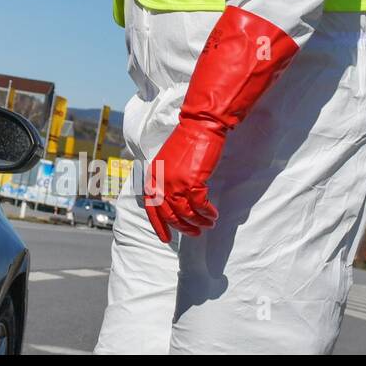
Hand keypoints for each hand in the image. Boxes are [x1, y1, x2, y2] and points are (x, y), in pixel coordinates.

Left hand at [143, 117, 223, 242]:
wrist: (200, 127)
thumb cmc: (187, 142)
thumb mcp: (168, 162)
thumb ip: (166, 179)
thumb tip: (172, 200)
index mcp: (153, 176)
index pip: (152, 207)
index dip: (158, 225)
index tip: (165, 238)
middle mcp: (161, 181)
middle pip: (169, 214)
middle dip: (183, 227)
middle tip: (195, 233)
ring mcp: (176, 182)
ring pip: (185, 213)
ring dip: (198, 222)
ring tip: (208, 224)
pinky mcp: (192, 181)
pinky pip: (200, 205)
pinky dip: (207, 212)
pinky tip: (213, 214)